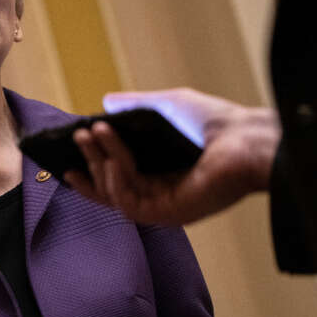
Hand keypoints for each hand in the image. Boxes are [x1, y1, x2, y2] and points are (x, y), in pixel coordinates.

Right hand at [61, 88, 280, 224]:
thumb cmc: (216, 122)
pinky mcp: (169, 214)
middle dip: (90, 162)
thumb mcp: (166, 106)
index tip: (69, 156)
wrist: (247, 139)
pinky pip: (130, 202)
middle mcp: (160, 194)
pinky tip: (113, 155)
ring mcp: (163, 206)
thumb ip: (134, 107)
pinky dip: (117, 178)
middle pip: (109, 188)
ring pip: (115, 194)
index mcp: (159, 174)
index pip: (116, 178)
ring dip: (100, 164)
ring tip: (91, 136)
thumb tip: (104, 102)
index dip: (92, 168)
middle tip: (78, 137)